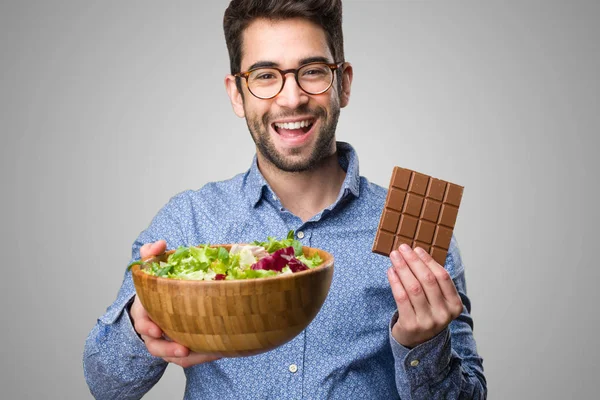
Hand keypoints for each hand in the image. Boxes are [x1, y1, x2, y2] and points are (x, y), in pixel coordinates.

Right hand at [130, 240, 221, 367]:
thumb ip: (151, 254)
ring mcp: (166, 341)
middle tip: (182, 349)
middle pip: (155, 345)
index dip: (146, 326)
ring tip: (207, 353)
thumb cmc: (158, 287)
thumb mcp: (152, 268)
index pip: (141, 321)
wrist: (161, 301)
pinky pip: (190, 357)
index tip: (155, 329)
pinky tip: (219, 351)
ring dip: (188, 356)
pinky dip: (202, 355)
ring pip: (173, 356)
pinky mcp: (181, 347)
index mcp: (144, 312)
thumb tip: (159, 244)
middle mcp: (153, 330)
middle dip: (167, 348)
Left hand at [387, 244, 463, 347]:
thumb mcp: (438, 301)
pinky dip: (395, 282)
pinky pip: (401, 298)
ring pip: (413, 288)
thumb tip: (416, 254)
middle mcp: (443, 314)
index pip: (442, 277)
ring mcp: (428, 321)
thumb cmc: (427, 314)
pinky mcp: (411, 325)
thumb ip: (433, 282)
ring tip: (394, 256)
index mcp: (454, 305)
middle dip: (413, 261)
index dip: (429, 261)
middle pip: (427, 280)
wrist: (418, 344)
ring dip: (402, 268)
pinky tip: (390, 271)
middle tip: (402, 248)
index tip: (417, 249)